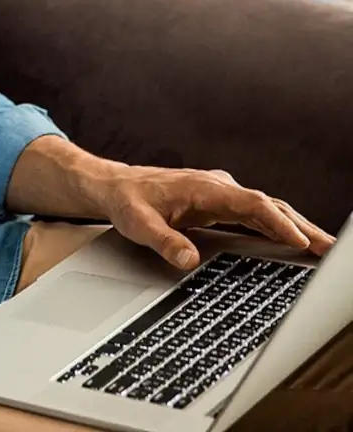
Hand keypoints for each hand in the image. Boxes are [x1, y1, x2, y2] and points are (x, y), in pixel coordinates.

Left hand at [100, 164, 335, 270]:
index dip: (277, 222)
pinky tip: (297, 242)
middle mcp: (218, 187)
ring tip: (325, 250)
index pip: (251, 203)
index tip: (300, 241)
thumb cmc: (127, 202)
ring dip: (297, 226)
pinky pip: (257, 213)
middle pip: (269, 204)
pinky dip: (280, 225)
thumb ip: (163, 240)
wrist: (115, 186)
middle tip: (331, 251)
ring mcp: (221, 193)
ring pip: (267, 208)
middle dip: (302, 227)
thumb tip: (188, 259)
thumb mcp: (138, 224)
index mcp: (204, 188)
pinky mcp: (220, 202)